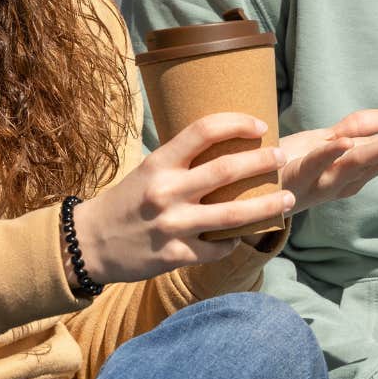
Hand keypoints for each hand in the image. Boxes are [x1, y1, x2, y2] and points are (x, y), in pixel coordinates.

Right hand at [72, 112, 292, 284]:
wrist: (88, 243)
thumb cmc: (126, 201)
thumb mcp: (149, 170)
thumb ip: (183, 161)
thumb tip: (230, 147)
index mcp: (159, 163)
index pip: (203, 131)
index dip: (237, 123)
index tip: (260, 125)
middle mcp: (166, 191)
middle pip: (227, 171)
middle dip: (263, 162)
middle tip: (284, 157)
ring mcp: (171, 226)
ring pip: (232, 215)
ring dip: (267, 206)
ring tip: (289, 199)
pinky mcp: (173, 256)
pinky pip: (216, 248)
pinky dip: (234, 242)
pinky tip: (243, 236)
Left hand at [276, 109, 377, 213]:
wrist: (240, 192)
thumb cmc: (286, 164)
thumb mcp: (324, 141)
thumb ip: (356, 128)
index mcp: (353, 170)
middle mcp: (342, 180)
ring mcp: (318, 181)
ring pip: (356, 163)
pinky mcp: (291, 177)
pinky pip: (312, 165)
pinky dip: (329, 154)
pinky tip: (345, 142)